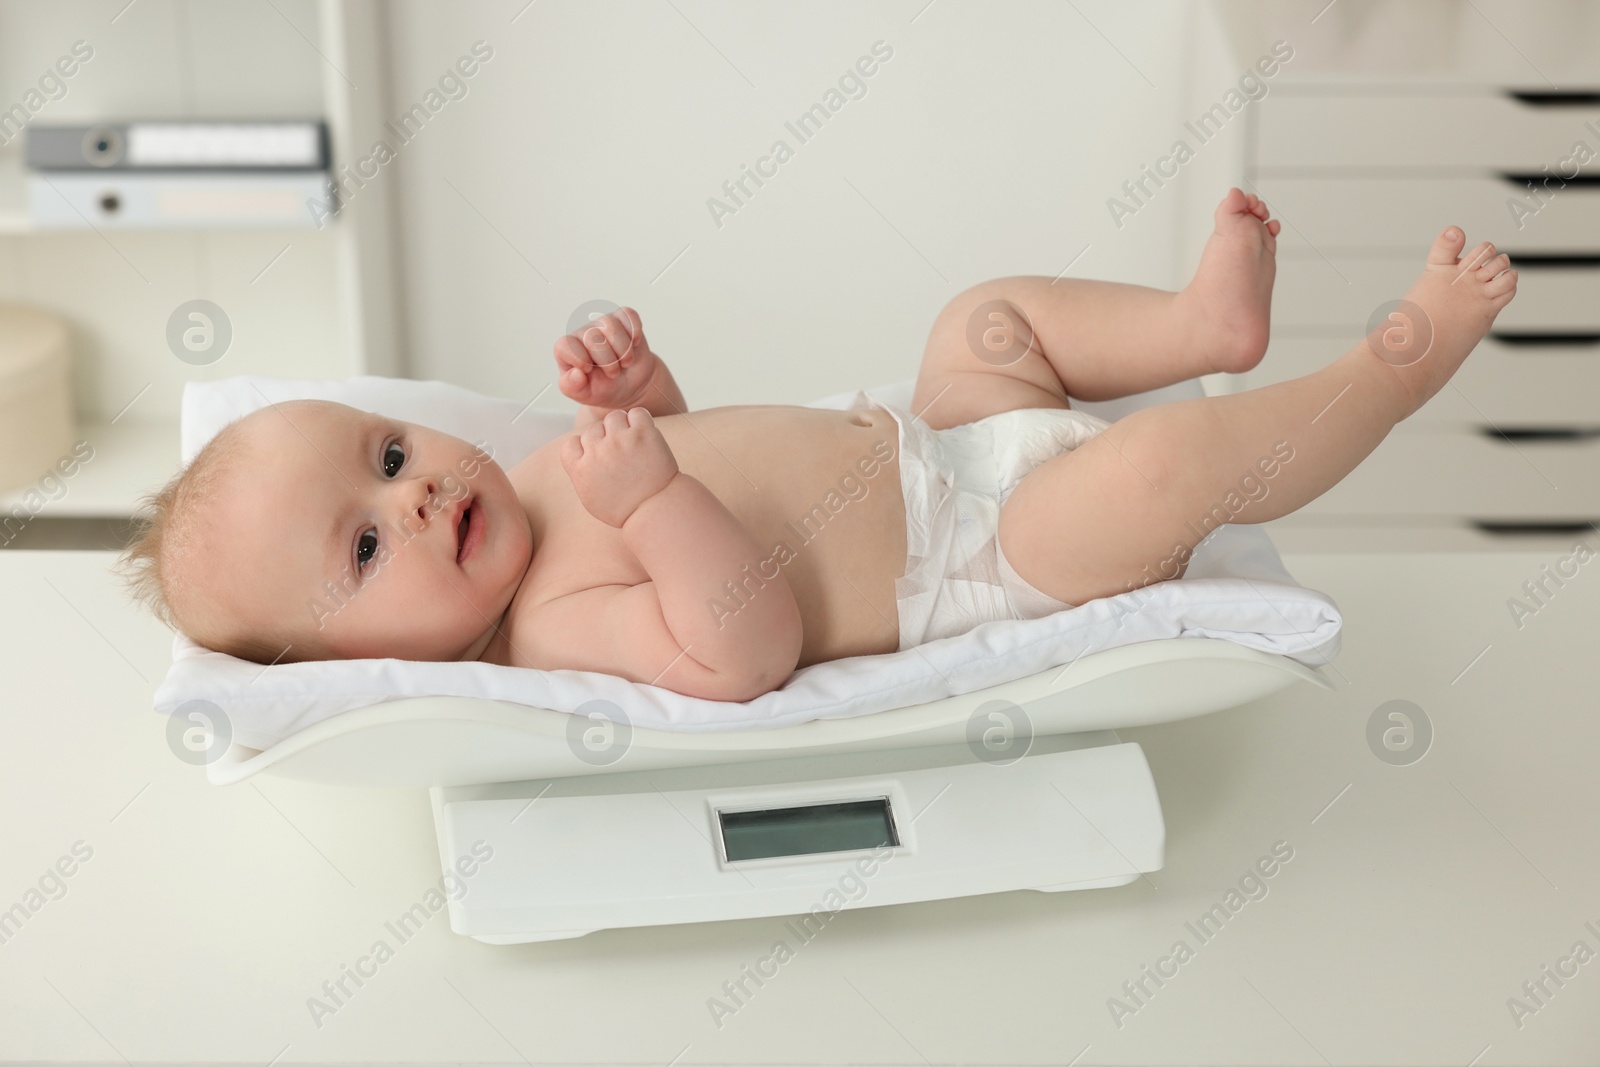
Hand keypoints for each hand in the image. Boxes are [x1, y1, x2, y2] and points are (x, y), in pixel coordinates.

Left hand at [554, 306, 658, 410]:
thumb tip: (576, 373)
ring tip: (625, 362)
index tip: (589, 370)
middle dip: (608, 361)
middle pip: (592, 337)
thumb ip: (573, 387)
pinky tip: (635, 344)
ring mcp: (603, 324)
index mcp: (568, 350)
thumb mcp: (584, 394)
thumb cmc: (603, 388)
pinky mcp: (623, 320)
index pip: (564, 346)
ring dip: (623, 349)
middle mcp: (584, 333)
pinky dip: (634, 330)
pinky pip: (628, 315)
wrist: (629, 385)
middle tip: (614, 373)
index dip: (578, 358)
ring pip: (610, 325)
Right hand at [559, 407, 679, 527]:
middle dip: (605, 439)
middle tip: (622, 455)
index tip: (599, 459)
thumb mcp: (591, 498)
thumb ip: (581, 474)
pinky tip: (645, 436)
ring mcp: (619, 440)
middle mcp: (597, 452)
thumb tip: (579, 456)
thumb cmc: (625, 508)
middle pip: (594, 429)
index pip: (571, 443)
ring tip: (634, 444)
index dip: (585, 449)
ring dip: (623, 426)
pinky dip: (641, 421)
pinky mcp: (642, 433)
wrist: (657, 510)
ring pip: (614, 416)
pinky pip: (637, 413)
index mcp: (580, 469)